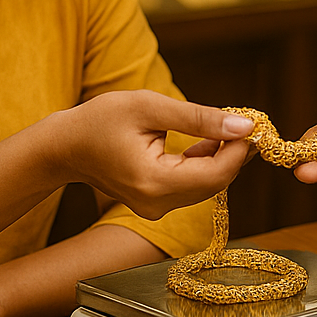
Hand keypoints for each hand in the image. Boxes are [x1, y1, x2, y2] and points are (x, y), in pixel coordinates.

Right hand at [49, 90, 254, 218]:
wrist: (64, 147)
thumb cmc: (99, 121)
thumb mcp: (150, 108)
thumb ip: (199, 118)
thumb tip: (243, 126)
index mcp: (155, 182)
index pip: (216, 174)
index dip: (240, 150)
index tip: (252, 123)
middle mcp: (158, 204)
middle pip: (215, 183)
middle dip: (236, 153)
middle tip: (248, 123)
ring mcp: (156, 208)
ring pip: (206, 186)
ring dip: (223, 158)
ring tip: (230, 127)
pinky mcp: (156, 204)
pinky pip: (192, 187)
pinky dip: (205, 164)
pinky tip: (209, 141)